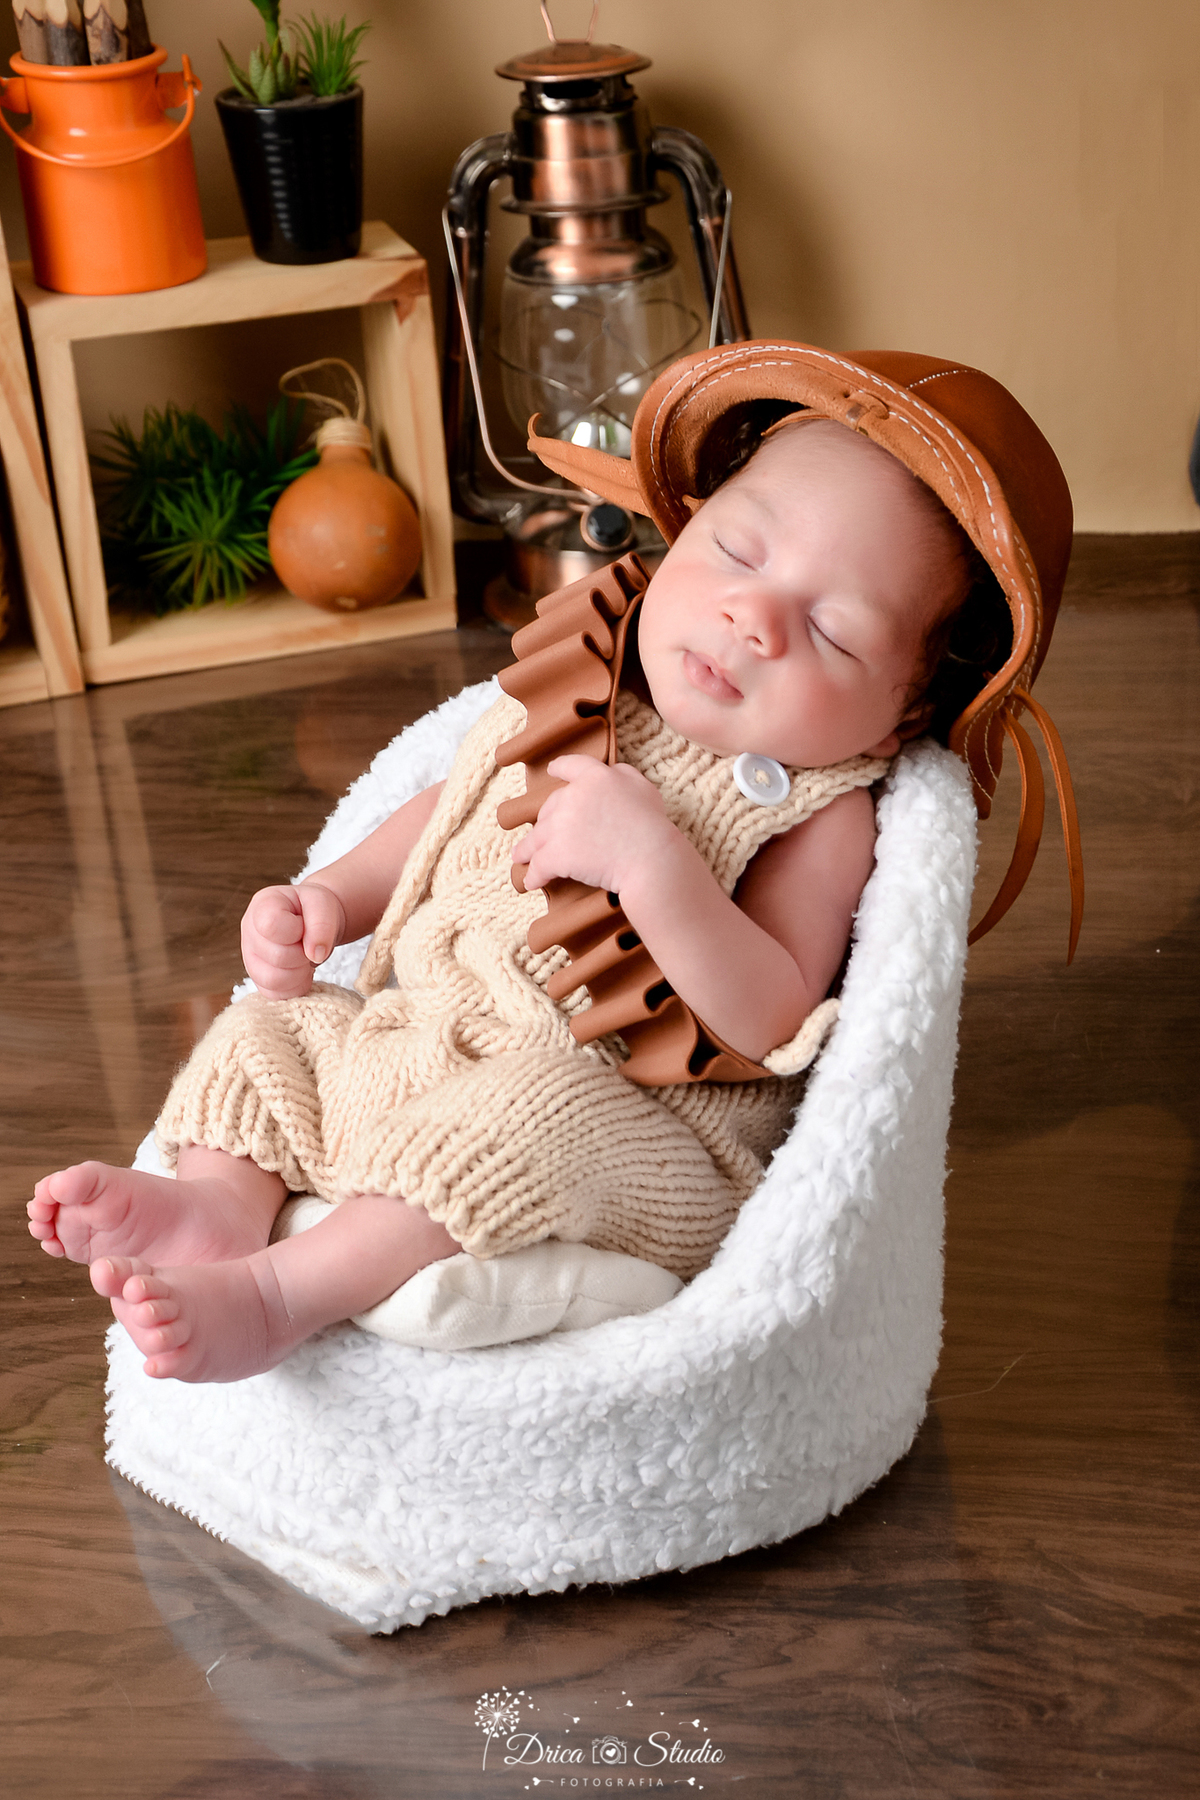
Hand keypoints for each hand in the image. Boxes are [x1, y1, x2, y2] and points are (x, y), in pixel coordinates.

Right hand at [240, 881, 344, 999]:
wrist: (313, 922)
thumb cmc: (314, 909)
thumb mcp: (322, 903)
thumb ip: (321, 923)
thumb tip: (315, 954)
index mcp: (262, 906)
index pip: (272, 925)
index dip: (297, 932)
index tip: (305, 927)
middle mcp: (249, 932)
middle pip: (276, 956)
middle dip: (302, 953)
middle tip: (308, 944)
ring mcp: (250, 958)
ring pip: (273, 980)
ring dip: (299, 973)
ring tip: (304, 958)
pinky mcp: (258, 979)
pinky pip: (275, 994)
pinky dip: (295, 986)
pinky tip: (301, 970)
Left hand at [511, 756, 675, 894]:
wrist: (650, 858)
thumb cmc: (652, 825)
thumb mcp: (644, 788)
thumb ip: (625, 774)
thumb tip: (612, 772)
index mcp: (595, 778)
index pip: (570, 766)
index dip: (559, 768)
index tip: (551, 770)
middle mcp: (573, 797)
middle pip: (549, 808)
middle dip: (544, 821)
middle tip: (540, 834)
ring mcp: (561, 827)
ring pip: (536, 838)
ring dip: (527, 849)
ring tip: (521, 858)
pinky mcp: (557, 855)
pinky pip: (538, 866)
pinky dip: (534, 875)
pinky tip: (532, 881)